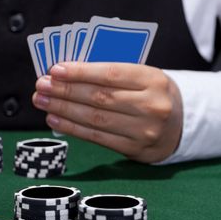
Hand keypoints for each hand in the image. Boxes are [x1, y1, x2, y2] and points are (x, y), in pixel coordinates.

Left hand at [32, 62, 182, 162]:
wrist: (179, 126)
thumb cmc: (150, 94)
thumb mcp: (141, 77)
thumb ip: (110, 74)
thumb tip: (66, 74)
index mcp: (153, 79)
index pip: (111, 73)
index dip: (81, 72)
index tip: (55, 70)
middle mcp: (151, 106)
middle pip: (100, 97)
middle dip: (66, 91)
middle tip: (41, 85)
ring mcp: (144, 131)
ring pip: (95, 119)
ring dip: (63, 110)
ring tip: (42, 101)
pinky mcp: (135, 149)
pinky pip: (97, 138)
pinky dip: (72, 129)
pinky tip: (54, 119)